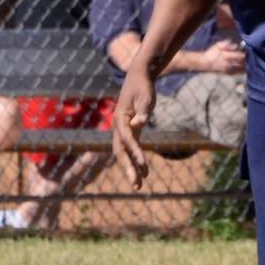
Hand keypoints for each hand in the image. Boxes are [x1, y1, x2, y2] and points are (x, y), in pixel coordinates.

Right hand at [113, 62, 156, 186]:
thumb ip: (143, 111)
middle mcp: (118, 127)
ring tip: (140, 186)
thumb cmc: (143, 87)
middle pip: (121, 152)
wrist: (138, 78)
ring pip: (124, 153)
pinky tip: (144, 172)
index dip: (135, 152)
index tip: (143, 165)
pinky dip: (136, 160)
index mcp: (121, 119)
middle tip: (137, 185)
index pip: (128, 139)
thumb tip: (139, 124)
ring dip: (131, 169)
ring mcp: (122, 130)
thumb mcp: (146, 97)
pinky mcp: (129, 132)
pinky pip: (130, 150)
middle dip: (128, 168)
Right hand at [196, 40, 245, 74]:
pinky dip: (241, 72)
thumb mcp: (218, 45)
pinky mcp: (226, 73)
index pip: (241, 56)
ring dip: (246, 67)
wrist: (203, 63)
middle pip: (242, 63)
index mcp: (228, 56)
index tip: (249, 52)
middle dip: (247, 61)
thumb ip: (227, 45)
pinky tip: (244, 71)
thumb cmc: (211, 53)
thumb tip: (236, 46)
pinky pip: (236, 73)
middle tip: (251, 59)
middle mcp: (229, 63)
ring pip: (240, 69)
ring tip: (250, 65)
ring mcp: (228, 69)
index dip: (246, 54)